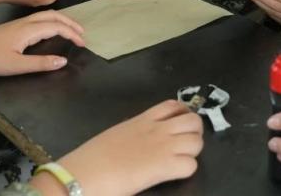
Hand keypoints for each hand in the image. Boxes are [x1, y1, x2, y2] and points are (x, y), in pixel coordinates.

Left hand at [0, 10, 84, 75]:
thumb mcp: (16, 66)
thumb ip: (40, 63)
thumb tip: (63, 61)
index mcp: (28, 30)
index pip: (56, 27)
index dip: (71, 34)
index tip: (82, 44)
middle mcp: (26, 22)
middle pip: (54, 16)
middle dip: (70, 23)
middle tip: (83, 33)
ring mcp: (20, 22)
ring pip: (46, 15)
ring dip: (62, 20)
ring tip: (72, 29)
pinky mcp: (15, 25)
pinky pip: (40, 17)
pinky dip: (52, 20)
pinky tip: (52, 27)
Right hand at [38, 100, 203, 195]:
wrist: (84, 172)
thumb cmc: (92, 158)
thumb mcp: (114, 136)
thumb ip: (131, 134)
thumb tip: (136, 142)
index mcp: (141, 120)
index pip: (172, 106)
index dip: (182, 114)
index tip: (179, 125)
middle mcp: (155, 129)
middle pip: (192, 120)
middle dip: (194, 132)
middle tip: (185, 145)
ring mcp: (162, 146)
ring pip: (196, 140)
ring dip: (193, 151)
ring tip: (181, 160)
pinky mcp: (164, 166)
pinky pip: (190, 165)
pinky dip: (186, 170)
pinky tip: (173, 174)